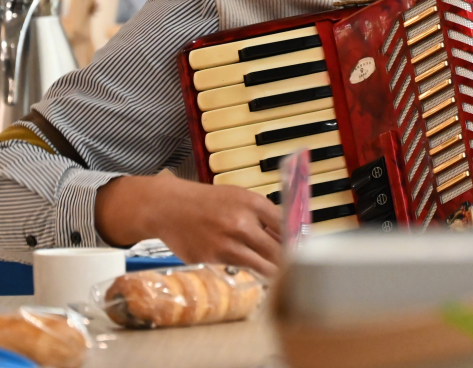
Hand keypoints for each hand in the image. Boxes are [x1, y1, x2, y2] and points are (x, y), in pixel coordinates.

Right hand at [95, 173, 281, 276]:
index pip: (286, 225)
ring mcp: (226, 241)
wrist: (169, 206)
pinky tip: (255, 270)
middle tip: (296, 267)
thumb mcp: (238, 197)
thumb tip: (288, 234)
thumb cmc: (207, 202)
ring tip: (282, 275)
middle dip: (289, 260)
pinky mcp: (212, 257)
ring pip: (262, 264)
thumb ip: (262, 215)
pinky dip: (250, 270)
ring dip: (273, 271)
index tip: (303, 248)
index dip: (297, 239)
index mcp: (252, 202)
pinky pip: (240, 268)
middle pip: (278, 249)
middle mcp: (241, 221)